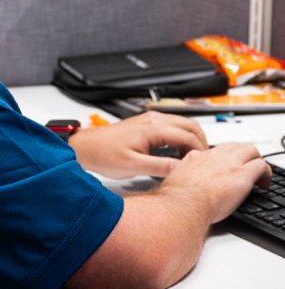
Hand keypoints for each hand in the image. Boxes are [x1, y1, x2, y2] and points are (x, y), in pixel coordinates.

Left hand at [69, 111, 208, 178]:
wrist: (85, 148)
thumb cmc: (103, 155)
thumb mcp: (133, 166)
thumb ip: (159, 167)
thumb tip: (181, 168)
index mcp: (153, 128)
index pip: (189, 137)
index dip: (199, 152)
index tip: (202, 166)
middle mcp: (153, 120)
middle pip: (191, 126)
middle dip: (201, 143)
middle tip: (200, 162)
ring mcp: (149, 120)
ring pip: (182, 125)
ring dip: (191, 140)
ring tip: (190, 160)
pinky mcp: (145, 124)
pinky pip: (172, 127)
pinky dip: (181, 137)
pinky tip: (177, 153)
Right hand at [158, 142, 270, 224]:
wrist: (184, 203)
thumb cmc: (178, 197)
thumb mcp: (175, 178)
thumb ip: (182, 173)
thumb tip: (181, 177)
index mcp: (197, 157)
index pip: (215, 151)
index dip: (224, 159)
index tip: (227, 168)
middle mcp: (214, 157)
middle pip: (235, 146)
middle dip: (244, 154)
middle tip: (247, 166)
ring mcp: (230, 163)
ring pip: (251, 150)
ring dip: (255, 160)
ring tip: (258, 174)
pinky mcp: (243, 175)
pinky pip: (261, 166)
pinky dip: (265, 173)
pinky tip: (264, 183)